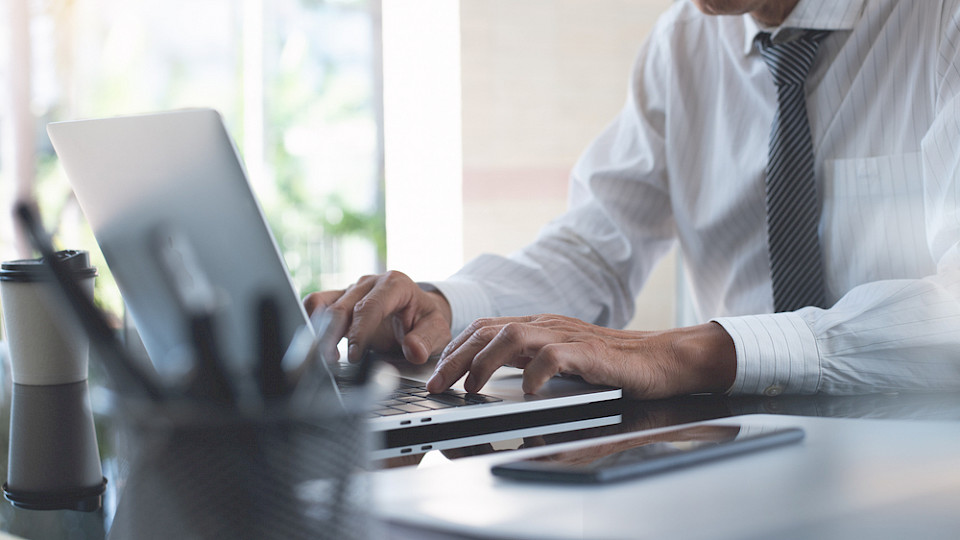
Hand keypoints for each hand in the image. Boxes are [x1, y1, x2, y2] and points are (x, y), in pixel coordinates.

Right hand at [303, 271, 452, 363]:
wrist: (420, 313)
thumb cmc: (426, 320)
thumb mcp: (437, 330)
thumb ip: (426, 340)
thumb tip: (413, 350)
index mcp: (394, 284)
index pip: (370, 306)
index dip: (360, 331)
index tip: (355, 355)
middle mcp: (369, 283)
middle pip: (343, 306)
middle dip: (334, 334)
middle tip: (331, 360)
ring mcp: (352, 290)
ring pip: (323, 303)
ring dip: (317, 329)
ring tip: (322, 355)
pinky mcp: (340, 300)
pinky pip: (316, 305)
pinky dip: (310, 323)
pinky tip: (316, 345)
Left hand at [426, 315, 735, 398]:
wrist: (661, 359)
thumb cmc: (612, 364)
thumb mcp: (560, 359)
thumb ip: (527, 360)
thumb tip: (488, 377)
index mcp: (538, 327)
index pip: (484, 328)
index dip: (454, 349)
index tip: (435, 375)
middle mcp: (547, 326)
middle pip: (488, 331)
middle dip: (455, 358)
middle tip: (436, 386)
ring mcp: (567, 337)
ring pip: (512, 335)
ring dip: (484, 362)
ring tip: (471, 388)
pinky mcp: (590, 353)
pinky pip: (553, 357)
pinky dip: (534, 373)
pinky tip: (526, 391)